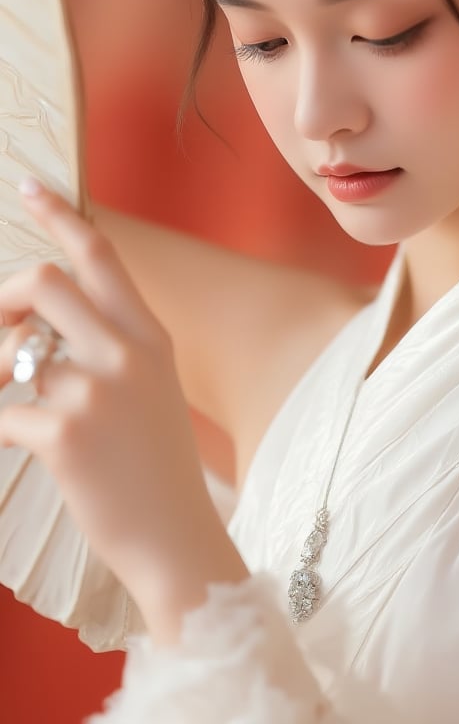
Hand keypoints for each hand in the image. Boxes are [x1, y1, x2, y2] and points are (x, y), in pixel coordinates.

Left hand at [0, 178, 247, 640]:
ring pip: (12, 354)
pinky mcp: (64, 434)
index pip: (101, 255)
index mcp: (150, 335)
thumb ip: (106, 347)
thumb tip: (35, 326)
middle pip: (43, 282)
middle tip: (2, 331)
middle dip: (5, 299)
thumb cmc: (156, 463)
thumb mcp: (152, 388)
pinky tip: (22, 444)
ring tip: (14, 401)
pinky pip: (2, 412)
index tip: (28, 186)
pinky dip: (0, 425)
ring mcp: (96, 391)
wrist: (176, 537)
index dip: (60, 214)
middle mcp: (126, 352)